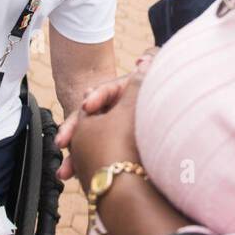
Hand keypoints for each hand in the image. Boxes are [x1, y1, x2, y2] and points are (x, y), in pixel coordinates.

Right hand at [56, 48, 157, 182]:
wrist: (174, 137)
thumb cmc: (158, 99)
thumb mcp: (150, 86)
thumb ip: (150, 66)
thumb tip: (145, 59)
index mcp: (123, 94)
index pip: (105, 92)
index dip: (96, 97)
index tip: (88, 105)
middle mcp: (114, 112)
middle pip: (89, 120)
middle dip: (73, 131)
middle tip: (61, 142)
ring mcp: (110, 132)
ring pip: (87, 141)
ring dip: (74, 156)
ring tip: (64, 171)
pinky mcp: (110, 150)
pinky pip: (92, 155)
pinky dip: (83, 165)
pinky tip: (74, 175)